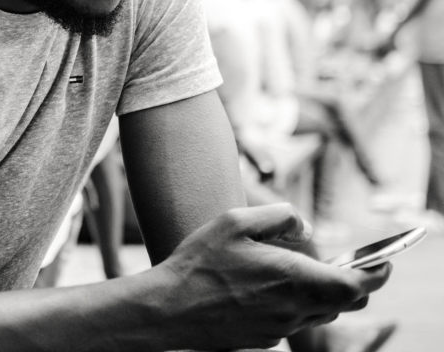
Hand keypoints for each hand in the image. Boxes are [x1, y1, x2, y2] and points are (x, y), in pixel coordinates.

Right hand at [150, 203, 389, 350]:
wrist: (170, 310)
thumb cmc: (200, 262)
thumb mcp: (235, 220)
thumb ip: (278, 217)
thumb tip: (304, 226)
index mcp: (294, 279)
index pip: (355, 285)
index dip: (376, 273)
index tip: (385, 261)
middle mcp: (294, 309)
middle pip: (344, 302)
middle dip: (354, 282)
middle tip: (352, 261)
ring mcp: (281, 329)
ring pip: (321, 312)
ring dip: (326, 293)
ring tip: (308, 269)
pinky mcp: (266, 339)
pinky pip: (296, 320)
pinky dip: (299, 302)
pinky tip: (273, 285)